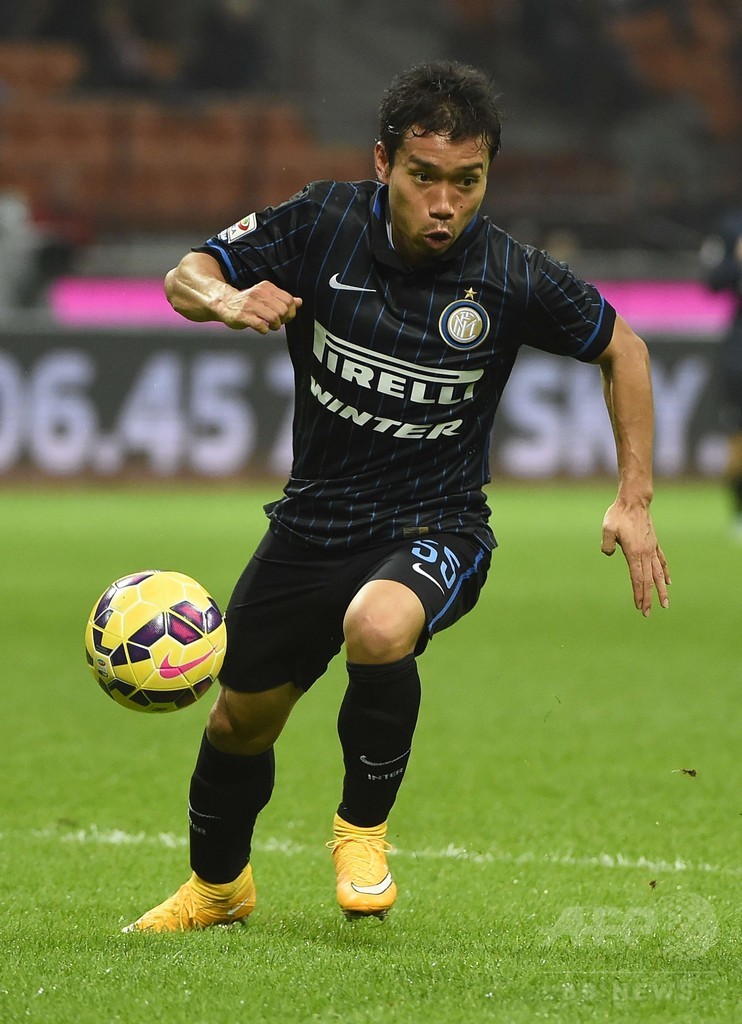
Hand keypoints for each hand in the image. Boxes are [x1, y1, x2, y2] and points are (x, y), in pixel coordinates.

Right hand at [215, 279, 302, 332]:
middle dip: (283, 320)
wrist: (225, 303)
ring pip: (274, 318)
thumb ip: (283, 299)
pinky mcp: (243, 316)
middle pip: (283, 310)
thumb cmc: (248, 303)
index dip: (290, 312)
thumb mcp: (266, 297)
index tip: (285, 317)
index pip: (289, 300)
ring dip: (275, 326)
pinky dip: (264, 330)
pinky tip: (261, 328)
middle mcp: (259, 294)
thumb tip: (300, 302)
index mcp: (266, 287)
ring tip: (270, 326)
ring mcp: (250, 305)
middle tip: (277, 323)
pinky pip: (261, 326)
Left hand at [601, 500, 669, 615]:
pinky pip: (661, 561)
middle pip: (648, 580)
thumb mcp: (607, 528)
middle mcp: (646, 553)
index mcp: (634, 553)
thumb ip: (607, 544)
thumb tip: (608, 553)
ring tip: (666, 604)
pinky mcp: (654, 544)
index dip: (638, 594)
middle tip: (647, 613)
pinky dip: (665, 572)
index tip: (639, 607)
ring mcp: (652, 549)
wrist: (634, 502)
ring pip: (658, 574)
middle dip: (648, 598)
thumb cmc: (618, 515)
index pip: (638, 579)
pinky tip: (669, 582)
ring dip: (661, 590)